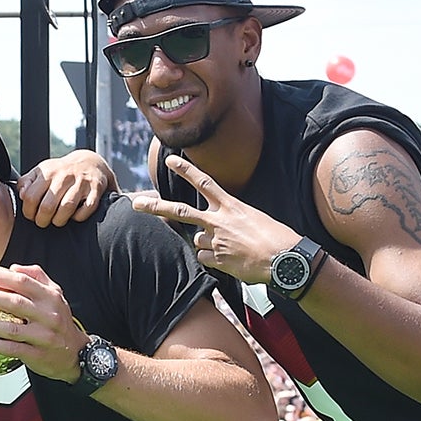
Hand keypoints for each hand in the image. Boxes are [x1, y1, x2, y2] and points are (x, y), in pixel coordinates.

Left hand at [0, 265, 87, 381]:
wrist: (76, 353)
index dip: (2, 279)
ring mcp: (43, 336)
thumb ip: (37, 277)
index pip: (24, 282)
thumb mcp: (56, 295)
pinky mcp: (37, 354)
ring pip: (11, 329)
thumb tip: (13, 267)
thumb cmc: (60, 321)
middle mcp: (48, 315)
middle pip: (16, 303)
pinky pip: (11, 348)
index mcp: (50, 297)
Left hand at [19, 150, 113, 226]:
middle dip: (42, 220)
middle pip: (47, 206)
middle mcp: (64, 176)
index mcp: (48, 172)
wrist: (90, 163)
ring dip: (59, 221)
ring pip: (66, 208)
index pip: (31, 197)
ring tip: (56, 220)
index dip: (28, 212)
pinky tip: (74, 215)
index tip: (31, 215)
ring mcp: (81, 183)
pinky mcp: (95, 190)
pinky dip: (79, 217)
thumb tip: (22, 195)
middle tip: (43, 221)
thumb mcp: (41, 172)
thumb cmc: (60, 173)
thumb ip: (26, 183)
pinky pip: (86, 209)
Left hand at [131, 154, 303, 285]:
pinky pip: (204, 259)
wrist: (284, 259)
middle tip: (136, 204)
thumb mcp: (253, 218)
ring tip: (231, 248)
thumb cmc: (275, 238)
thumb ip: (229, 219)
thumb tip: (213, 230)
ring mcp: (215, 240)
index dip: (186, 170)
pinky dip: (213, 260)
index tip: (171, 160)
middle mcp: (219, 220)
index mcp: (232, 205)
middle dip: (156, 207)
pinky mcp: (216, 259)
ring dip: (208, 244)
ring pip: (197, 240)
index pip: (204, 182)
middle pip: (180, 211)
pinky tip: (231, 260)